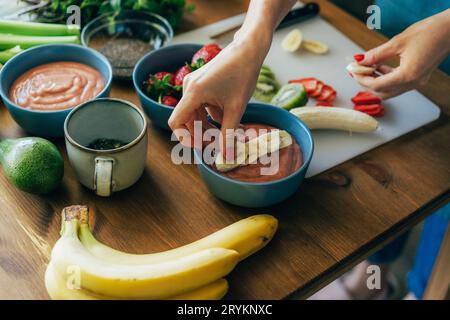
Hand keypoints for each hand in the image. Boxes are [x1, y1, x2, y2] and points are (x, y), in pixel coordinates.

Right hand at [168, 38, 267, 158]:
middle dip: (200, 134)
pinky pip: (201, 104)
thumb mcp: (236, 108)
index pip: (176, 122)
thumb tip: (226, 156)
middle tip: (217, 145)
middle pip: (186, 119)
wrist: (248, 50)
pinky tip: (228, 120)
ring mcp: (194, 84)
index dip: (184, 138)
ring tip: (226, 135)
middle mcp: (189, 87)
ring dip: (207, 126)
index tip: (199, 146)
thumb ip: (228, 134)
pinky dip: (211, 115)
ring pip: (195, 113)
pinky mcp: (201, 83)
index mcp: (193, 93)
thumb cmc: (242, 75)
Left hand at [352, 9, 449, 98]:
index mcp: (408, 76)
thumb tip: (360, 60)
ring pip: (390, 90)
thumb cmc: (429, 32)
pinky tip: (379, 67)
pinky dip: (386, 78)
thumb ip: (376, 54)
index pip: (377, 85)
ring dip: (376, 81)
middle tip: (356, 71)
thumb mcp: (398, 42)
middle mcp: (413, 83)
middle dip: (366, 83)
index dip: (361, 79)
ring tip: (366, 67)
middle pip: (382, 92)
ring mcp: (418, 82)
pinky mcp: (419, 77)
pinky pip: (398, 84)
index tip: (352, 71)